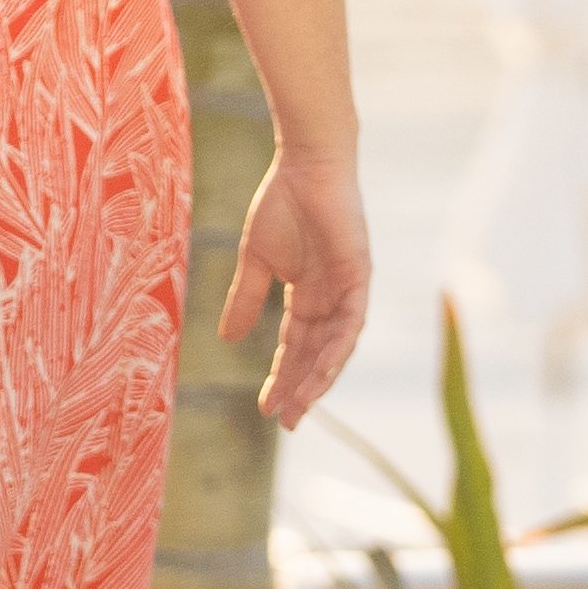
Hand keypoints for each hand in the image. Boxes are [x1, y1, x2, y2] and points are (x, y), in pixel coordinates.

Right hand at [219, 147, 370, 425]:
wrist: (305, 165)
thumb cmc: (282, 204)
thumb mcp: (256, 260)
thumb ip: (246, 299)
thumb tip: (228, 340)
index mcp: (308, 296)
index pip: (295, 347)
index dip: (282, 377)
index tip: (266, 408)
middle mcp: (332, 299)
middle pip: (316, 355)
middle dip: (301, 389)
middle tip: (285, 423)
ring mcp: (348, 290)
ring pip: (336, 348)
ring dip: (319, 379)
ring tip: (299, 406)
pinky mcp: (359, 277)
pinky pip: (352, 324)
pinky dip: (337, 350)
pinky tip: (321, 374)